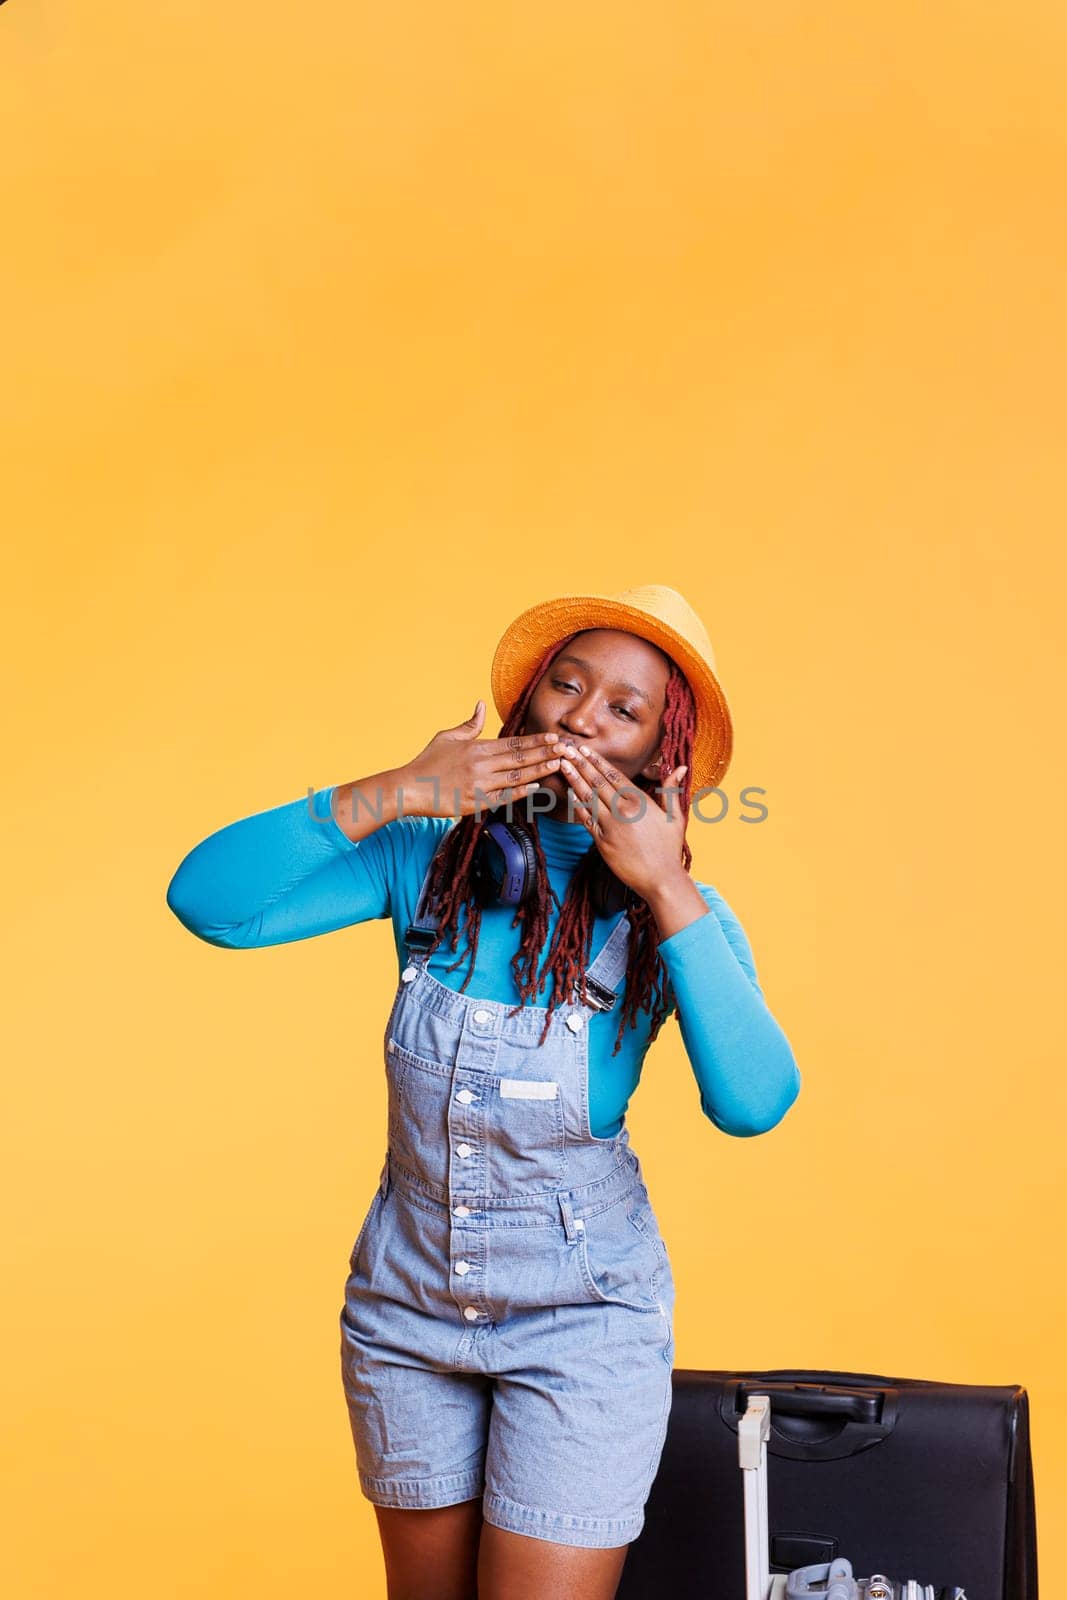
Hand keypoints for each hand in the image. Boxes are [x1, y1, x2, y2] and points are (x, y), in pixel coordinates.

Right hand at [399, 701, 561, 818]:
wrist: (409, 788)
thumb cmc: (427, 762)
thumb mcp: (447, 737)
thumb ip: (470, 724)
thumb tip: (481, 704)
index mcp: (476, 747)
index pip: (513, 742)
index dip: (536, 740)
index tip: (554, 736)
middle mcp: (480, 764)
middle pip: (520, 758)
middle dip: (546, 752)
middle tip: (567, 748)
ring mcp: (479, 784)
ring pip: (517, 776)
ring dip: (540, 770)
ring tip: (559, 764)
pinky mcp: (475, 803)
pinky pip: (504, 796)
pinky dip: (521, 791)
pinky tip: (538, 786)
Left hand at [555, 741, 688, 901]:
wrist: (661, 879)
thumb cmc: (669, 848)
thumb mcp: (675, 816)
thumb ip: (671, 790)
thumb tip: (679, 767)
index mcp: (640, 801)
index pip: (614, 775)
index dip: (597, 760)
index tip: (585, 749)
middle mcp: (624, 810)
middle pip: (597, 781)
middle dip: (580, 763)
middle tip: (566, 749)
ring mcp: (611, 826)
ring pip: (588, 798)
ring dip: (574, 779)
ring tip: (562, 765)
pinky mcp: (602, 842)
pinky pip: (585, 820)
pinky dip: (576, 805)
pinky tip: (568, 793)